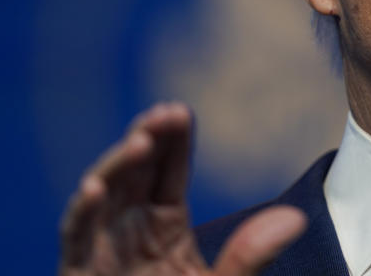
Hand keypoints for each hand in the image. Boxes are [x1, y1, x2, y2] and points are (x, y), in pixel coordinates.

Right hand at [58, 102, 306, 274]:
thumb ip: (251, 256)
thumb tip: (295, 217)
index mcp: (165, 225)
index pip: (168, 171)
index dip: (173, 141)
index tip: (182, 111)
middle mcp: (130, 229)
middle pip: (134, 172)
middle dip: (147, 138)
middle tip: (165, 114)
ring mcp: (102, 250)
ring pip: (103, 195)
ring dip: (117, 165)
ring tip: (140, 142)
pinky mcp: (78, 273)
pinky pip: (74, 239)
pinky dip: (81, 213)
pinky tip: (93, 188)